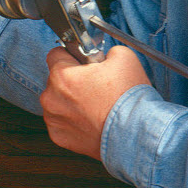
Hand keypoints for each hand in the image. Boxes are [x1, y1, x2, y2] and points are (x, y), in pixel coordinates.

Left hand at [40, 45, 150, 159]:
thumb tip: (102, 56)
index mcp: (61, 75)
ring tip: (94, 106)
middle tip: (94, 87)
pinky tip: (90, 120)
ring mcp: (54, 118)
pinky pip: (61, 122)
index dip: (71, 56)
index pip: (56, 54)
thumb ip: (105, 51)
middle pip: (56, 80)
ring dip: (70, 102)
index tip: (81, 62)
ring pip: (57, 102)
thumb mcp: (123, 57)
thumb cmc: (128, 99)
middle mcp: (51, 97)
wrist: (137, 135)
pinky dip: (72, 121)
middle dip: (73, 81)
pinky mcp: (59, 136)